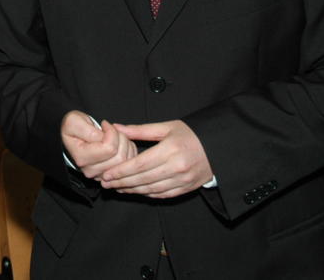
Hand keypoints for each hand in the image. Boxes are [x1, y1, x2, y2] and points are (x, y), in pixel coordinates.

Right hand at [60, 111, 136, 180]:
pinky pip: (129, 164)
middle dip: (121, 138)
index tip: (105, 124)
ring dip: (126, 144)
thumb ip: (88, 130)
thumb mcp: (74, 121)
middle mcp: (91, 170)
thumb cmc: (74, 127)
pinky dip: (129, 151)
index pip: (109, 148)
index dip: (112, 132)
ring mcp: (101, 174)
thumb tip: (102, 138)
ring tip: (116, 135)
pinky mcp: (109, 174)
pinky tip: (120, 143)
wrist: (73, 135)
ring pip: (126, 161)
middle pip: (120, 157)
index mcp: (82, 158)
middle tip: (112, 130)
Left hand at [96, 120, 212, 198]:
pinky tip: (136, 191)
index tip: (107, 174)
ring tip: (118, 188)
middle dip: (122, 182)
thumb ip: (140, 130)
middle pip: (143, 179)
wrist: (217, 147)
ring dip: (132, 190)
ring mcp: (183, 180)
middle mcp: (177, 167)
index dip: (121, 171)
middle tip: (106, 184)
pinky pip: (163, 195)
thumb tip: (116, 128)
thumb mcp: (166, 127)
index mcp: (170, 149)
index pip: (140, 164)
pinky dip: (147, 194)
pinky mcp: (186, 188)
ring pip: (151, 189)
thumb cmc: (190, 134)